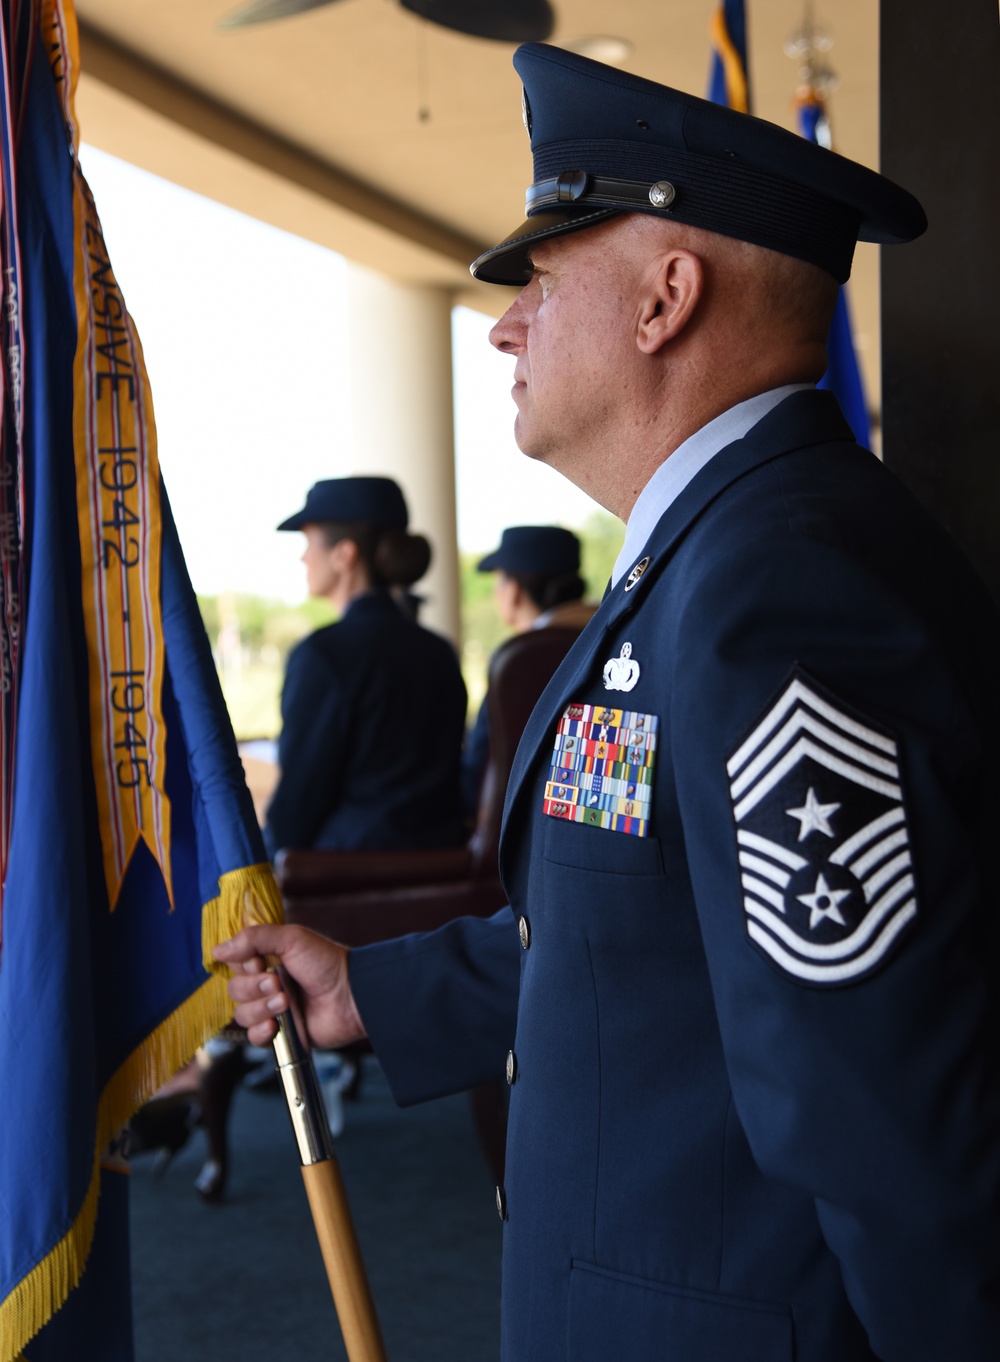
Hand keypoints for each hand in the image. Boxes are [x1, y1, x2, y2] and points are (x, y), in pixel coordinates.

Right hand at [213, 924, 365, 1049]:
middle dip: (254, 987)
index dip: (242, 965)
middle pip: (235, 990)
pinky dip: (261, 1032)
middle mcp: (267, 985)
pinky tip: (276, 1025)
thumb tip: (218, 949)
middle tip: (279, 983)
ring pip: (242, 1014)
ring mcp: (273, 1010)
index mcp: (268, 960)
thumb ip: (254, 938)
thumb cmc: (327, 962)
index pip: (235, 964)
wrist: (352, 995)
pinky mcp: (281, 1034)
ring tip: (287, 1002)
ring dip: (262, 1008)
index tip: (259, 961)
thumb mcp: (292, 939)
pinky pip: (253, 1038)